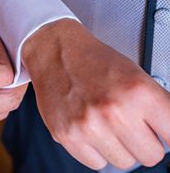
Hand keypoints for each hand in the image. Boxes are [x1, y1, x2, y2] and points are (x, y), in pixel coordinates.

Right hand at [22, 19, 169, 169]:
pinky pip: (96, 163)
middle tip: (131, 126)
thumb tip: (168, 133)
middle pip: (151, 156)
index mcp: (138, 92)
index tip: (162, 134)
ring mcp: (89, 126)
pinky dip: (97, 151)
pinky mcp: (67, 135)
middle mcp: (113, 111)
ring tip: (107, 124)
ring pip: (124, 163)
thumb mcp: (135, 74)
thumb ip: (157, 106)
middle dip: (144, 142)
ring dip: (119, 148)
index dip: (167, 134)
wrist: (56, 53)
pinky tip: (91, 130)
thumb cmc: (93, 61)